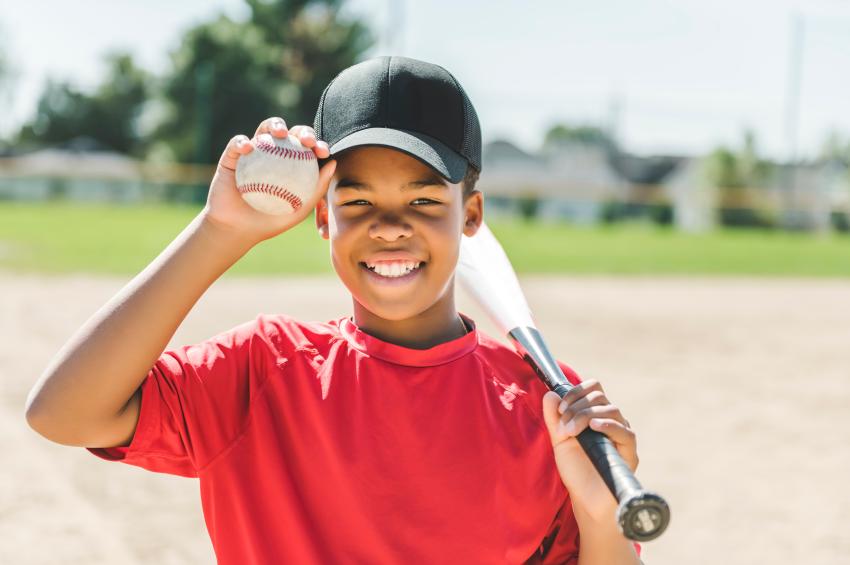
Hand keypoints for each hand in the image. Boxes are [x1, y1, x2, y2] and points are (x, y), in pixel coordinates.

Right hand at [202, 116, 336, 244]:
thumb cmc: (270, 222)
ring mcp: (253, 152)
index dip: (317, 144)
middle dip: (302, 131)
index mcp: (291, 164)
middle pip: (290, 134)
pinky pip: (237, 143)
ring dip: (275, 125)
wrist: (237, 229)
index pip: (307, 149)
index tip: (323, 151)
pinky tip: (248, 148)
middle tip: (306, 141)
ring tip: (281, 133)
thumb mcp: (298, 210)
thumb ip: (317, 188)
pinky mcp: (232, 155)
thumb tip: (333, 163)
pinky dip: (242, 142)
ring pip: (265, 129)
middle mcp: (273, 153)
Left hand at [541, 380, 638, 522]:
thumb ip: (554, 418)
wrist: (585, 500)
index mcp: (596, 415)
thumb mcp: (560, 441)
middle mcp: (611, 422)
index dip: (576, 392)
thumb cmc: (576, 471)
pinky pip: (624, 431)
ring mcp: (622, 435)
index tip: (560, 407)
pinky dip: (607, 424)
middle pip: (599, 397)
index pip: (594, 389)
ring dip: (585, 415)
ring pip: (611, 409)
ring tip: (570, 432)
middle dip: (576, 406)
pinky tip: (593, 427)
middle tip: (563, 426)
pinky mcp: (629, 451)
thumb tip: (550, 394)